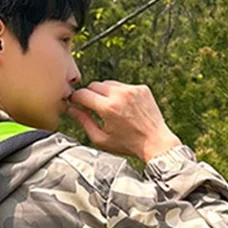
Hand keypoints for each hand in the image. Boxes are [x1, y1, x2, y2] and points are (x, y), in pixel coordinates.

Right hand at [66, 80, 181, 161]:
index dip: (75, 98)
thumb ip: (84, 122)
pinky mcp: (142, 88)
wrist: (156, 142)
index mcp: (108, 108)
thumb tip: (71, 110)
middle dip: (89, 95)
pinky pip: (123, 86)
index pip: (83, 94)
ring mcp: (132, 89)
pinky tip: (123, 107)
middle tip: (91, 107)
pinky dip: (119, 94)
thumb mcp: (101, 138)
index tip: (74, 103)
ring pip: (108, 83)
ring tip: (109, 109)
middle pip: (94, 85)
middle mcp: (120, 95)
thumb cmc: (128, 144)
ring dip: (104, 93)